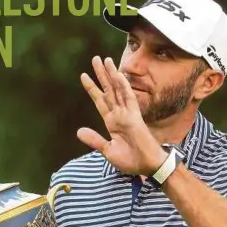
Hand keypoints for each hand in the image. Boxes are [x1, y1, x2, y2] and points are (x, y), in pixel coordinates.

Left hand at [77, 56, 166, 175]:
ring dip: (111, 75)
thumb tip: (79, 131)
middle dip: (101, 75)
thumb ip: (94, 140)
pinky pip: (128, 98)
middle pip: (108, 90)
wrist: (147, 166)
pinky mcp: (135, 116)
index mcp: (112, 122)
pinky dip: (123, 86)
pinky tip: (118, 75)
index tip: (84, 75)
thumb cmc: (131, 161)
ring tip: (105, 60)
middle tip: (95, 59)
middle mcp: (119, 114)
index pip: (100, 101)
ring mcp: (127, 113)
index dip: (92, 88)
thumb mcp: (108, 151)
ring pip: (117, 90)